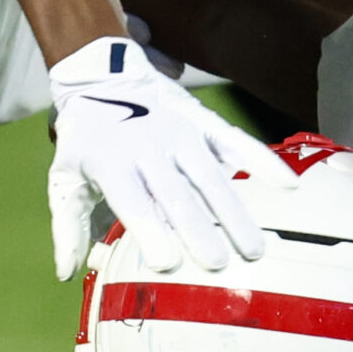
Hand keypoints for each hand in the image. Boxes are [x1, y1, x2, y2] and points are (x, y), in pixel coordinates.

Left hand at [47, 37, 277, 279]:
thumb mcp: (65, 178)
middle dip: (197, 229)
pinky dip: (261, 161)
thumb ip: (68, 226)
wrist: (101, 78)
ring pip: (210, 175)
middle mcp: (147, 147)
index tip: (165, 262)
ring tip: (253, 248)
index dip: (148, 229)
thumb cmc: (86, 142)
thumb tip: (65, 273)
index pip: (132, 199)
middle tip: (216, 264)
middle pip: (176, 193)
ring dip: (233, 211)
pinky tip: (287, 185)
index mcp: (110, 163)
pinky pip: (235, 142)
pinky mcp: (203, 122)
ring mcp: (179, 132)